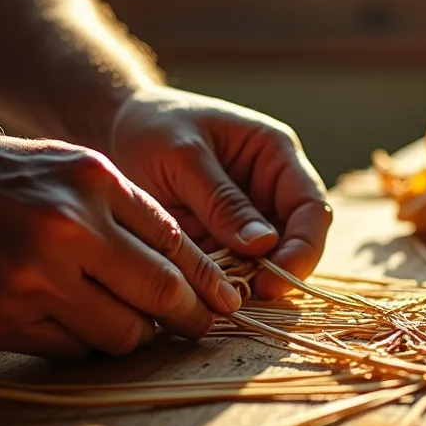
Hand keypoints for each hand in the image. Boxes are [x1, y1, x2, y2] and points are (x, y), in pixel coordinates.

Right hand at [0, 132, 240, 357]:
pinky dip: (83, 342)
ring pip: (120, 335)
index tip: (224, 304)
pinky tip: (73, 321)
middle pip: (160, 297)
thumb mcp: (66, 165)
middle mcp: (68, 230)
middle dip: (188, 320)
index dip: (208, 284)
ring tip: (128, 323)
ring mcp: (32, 280)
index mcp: (92, 182)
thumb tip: (188, 267)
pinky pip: (70, 349)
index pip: (176, 246)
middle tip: (197, 328)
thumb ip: (126, 210)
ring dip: (134, 336)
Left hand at [99, 86, 331, 298]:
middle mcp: (271, 191)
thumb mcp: (183, 157)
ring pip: (266, 264)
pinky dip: (223, 287)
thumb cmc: (153, 128)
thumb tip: (264, 245)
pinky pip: (234, 272)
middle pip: (296, 242)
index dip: (303, 248)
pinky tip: (202, 295)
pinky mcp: (222, 243)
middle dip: (278, 274)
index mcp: (276, 156)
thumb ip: (222, 200)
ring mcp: (248, 220)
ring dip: (249, 285)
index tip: (274, 280)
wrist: (114, 131)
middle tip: (247, 297)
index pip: (311, 208)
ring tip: (218, 297)